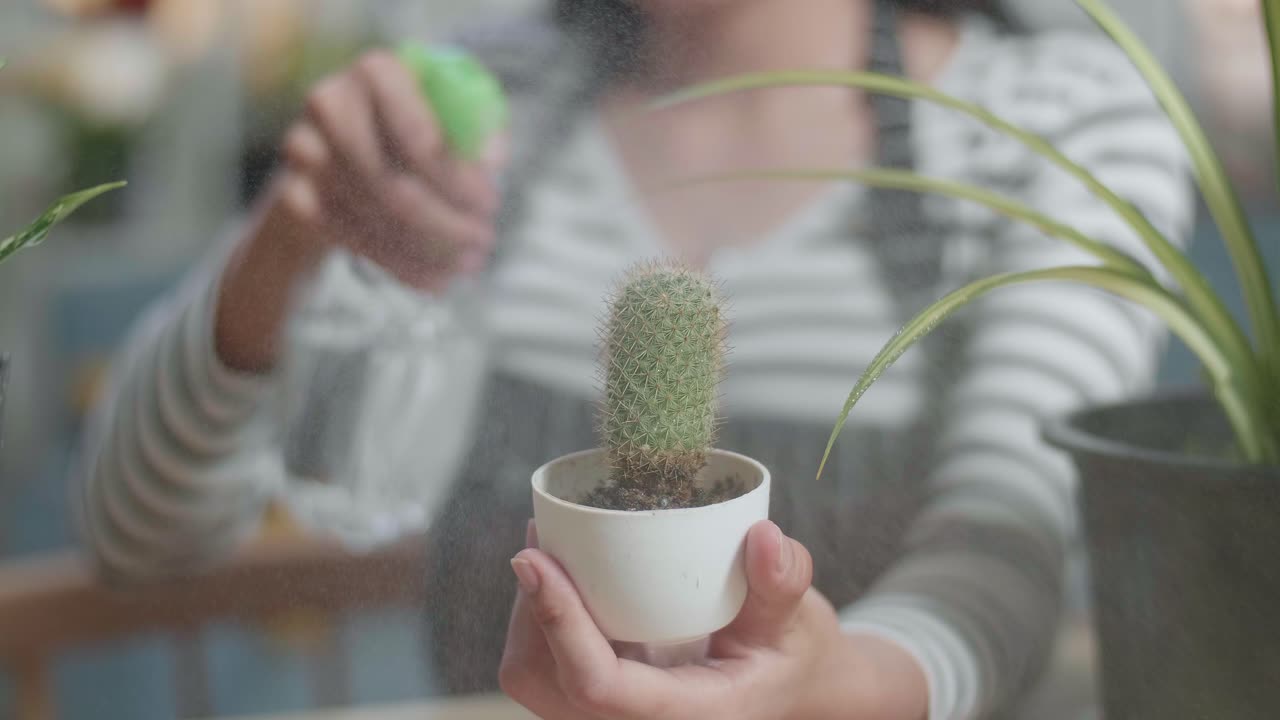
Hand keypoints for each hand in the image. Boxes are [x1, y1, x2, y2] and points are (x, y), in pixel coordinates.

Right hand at [216, 50, 504, 370]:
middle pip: (394, 184)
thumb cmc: (415, 125)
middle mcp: (330, 103)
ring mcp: (304, 150)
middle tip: (484, 242)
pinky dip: (403, 265)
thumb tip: (490, 161)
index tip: (490, 205)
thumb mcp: (453, 114)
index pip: (419, 135)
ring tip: (469, 263)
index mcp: (377, 71)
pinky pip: (355, 241)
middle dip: (448, 225)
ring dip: (432, 250)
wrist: (345, 146)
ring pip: (377, 219)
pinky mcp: (295, 196)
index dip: (459, 179)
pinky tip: (437, 277)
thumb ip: (478, 129)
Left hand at [499, 520, 929, 719]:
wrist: (790, 682)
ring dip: (529, 616)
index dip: (559, 622)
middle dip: (534, 610)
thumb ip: (784, 581)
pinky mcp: (600, 704)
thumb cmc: (790, 652)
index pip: (600, 685)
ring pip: (537, 680)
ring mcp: (616, 718)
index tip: (534, 560)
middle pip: (551, 681)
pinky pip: (545, 674)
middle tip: (539, 539)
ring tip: (544, 551)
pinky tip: (555, 580)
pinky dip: (537, 625)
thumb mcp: (798, 619)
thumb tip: (764, 536)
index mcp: (686, 714)